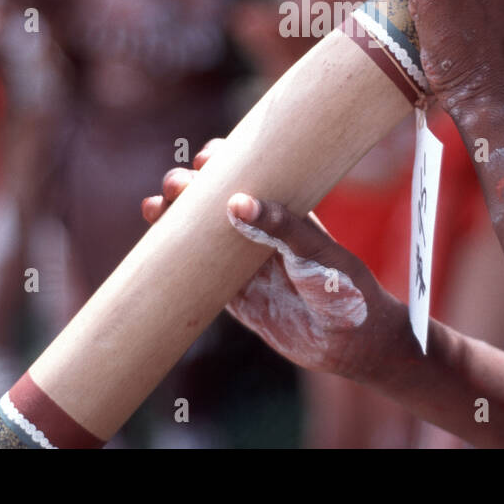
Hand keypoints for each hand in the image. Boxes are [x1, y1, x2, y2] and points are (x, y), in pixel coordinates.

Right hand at [142, 141, 409, 383]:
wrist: (350, 343)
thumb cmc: (344, 287)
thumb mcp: (315, 252)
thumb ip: (280, 227)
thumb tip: (237, 201)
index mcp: (280, 206)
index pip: (244, 170)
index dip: (219, 160)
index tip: (206, 162)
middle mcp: (257, 229)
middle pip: (209, 196)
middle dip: (186, 185)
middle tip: (177, 189)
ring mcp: (240, 260)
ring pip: (196, 231)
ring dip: (171, 215)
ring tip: (154, 208)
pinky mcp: (231, 294)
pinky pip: (194, 272)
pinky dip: (171, 259)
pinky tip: (153, 248)